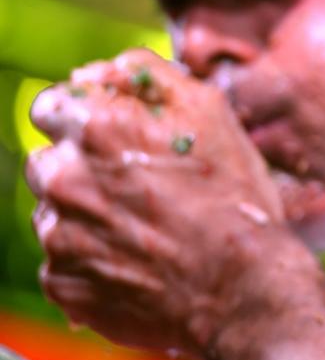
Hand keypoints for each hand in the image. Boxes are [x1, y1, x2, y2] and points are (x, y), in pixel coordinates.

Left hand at [25, 48, 315, 357]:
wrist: (242, 289)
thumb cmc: (234, 200)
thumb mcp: (212, 113)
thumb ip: (150, 76)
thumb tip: (105, 70)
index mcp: (97, 128)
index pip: (51, 107)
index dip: (83, 119)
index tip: (110, 138)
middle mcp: (66, 178)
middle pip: (48, 161)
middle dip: (82, 169)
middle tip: (136, 189)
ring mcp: (59, 236)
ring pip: (54, 213)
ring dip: (86, 215)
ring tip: (143, 230)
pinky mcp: (62, 284)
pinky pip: (62, 263)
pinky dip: (91, 261)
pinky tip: (137, 263)